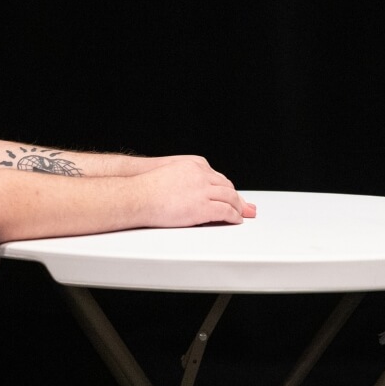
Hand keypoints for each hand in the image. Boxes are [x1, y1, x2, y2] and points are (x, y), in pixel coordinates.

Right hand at [134, 157, 255, 225]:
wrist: (138, 196)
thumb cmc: (147, 188)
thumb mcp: (169, 172)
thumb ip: (184, 177)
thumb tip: (190, 189)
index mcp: (195, 164)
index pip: (218, 177)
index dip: (226, 188)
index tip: (232, 194)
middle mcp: (202, 175)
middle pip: (227, 186)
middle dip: (237, 197)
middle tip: (245, 206)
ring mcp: (204, 190)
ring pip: (230, 198)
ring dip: (239, 207)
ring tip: (242, 214)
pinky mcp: (203, 206)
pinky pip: (225, 212)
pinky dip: (234, 216)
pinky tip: (236, 220)